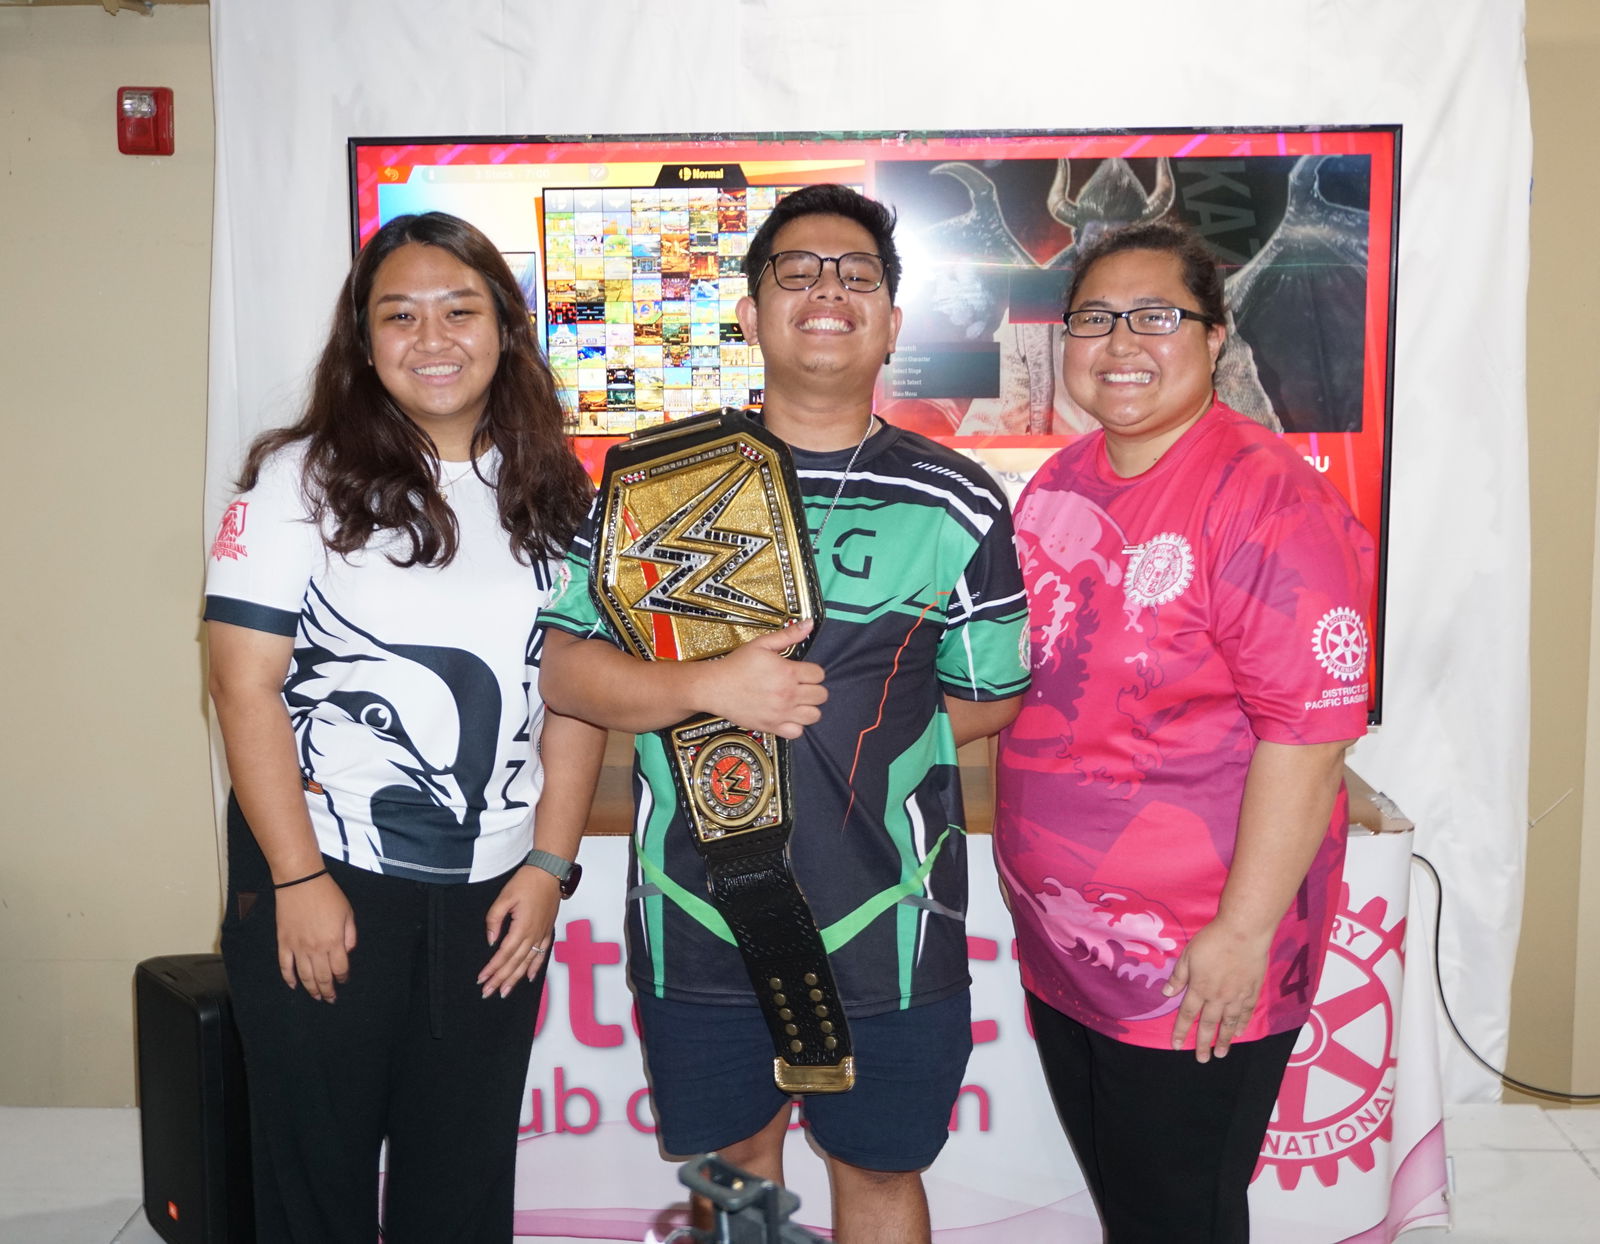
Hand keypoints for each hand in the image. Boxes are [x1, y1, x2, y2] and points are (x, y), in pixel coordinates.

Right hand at [274, 875, 356, 1002]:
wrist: (300, 881)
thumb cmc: (328, 894)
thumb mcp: (348, 912)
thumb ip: (350, 934)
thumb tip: (348, 952)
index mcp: (334, 941)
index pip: (340, 969)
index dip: (343, 978)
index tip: (344, 981)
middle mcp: (316, 948)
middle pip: (323, 977)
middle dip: (328, 990)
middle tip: (330, 999)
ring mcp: (298, 947)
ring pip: (304, 976)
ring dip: (311, 989)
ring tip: (316, 997)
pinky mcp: (283, 942)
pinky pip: (285, 966)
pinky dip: (288, 978)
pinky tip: (294, 985)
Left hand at [478, 866, 560, 998]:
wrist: (550, 872)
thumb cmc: (527, 881)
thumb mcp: (504, 897)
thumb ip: (494, 919)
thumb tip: (491, 940)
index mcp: (521, 928)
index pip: (503, 954)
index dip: (492, 968)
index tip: (482, 979)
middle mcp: (533, 934)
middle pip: (515, 963)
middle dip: (501, 979)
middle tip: (488, 992)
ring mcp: (542, 934)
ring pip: (528, 962)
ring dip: (516, 978)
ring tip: (505, 991)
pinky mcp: (547, 930)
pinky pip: (542, 953)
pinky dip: (536, 967)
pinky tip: (530, 977)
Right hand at [700, 622, 825, 738]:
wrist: (715, 687)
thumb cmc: (736, 665)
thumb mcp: (762, 644)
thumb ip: (788, 635)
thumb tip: (809, 624)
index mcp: (788, 672)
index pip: (819, 675)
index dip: (813, 672)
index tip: (803, 672)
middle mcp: (787, 694)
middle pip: (821, 695)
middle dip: (814, 689)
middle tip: (801, 686)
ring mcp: (781, 712)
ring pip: (814, 715)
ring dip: (809, 707)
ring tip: (797, 701)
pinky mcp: (772, 726)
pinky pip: (798, 732)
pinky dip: (796, 725)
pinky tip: (788, 715)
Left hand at [1163, 918, 1272, 1061]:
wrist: (1243, 933)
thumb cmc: (1212, 940)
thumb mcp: (1189, 955)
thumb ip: (1179, 976)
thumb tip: (1167, 994)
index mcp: (1200, 988)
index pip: (1187, 1014)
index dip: (1181, 1031)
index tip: (1176, 1045)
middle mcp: (1218, 997)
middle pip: (1208, 1024)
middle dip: (1203, 1043)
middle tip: (1202, 1059)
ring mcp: (1237, 996)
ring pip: (1229, 1023)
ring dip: (1224, 1040)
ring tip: (1221, 1054)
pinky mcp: (1252, 991)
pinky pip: (1246, 1012)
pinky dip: (1242, 1024)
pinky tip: (1239, 1032)